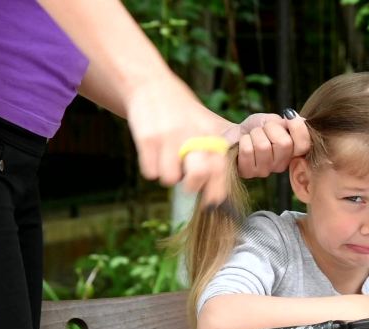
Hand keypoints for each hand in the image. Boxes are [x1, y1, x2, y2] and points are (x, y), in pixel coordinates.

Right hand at [125, 76, 237, 204]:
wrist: (152, 86)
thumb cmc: (184, 115)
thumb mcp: (208, 128)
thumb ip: (216, 157)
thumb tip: (217, 197)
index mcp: (212, 137)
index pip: (220, 171)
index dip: (215, 192)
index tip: (211, 202)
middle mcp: (193, 137)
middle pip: (197, 177)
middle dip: (191, 186)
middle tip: (186, 180)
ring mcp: (170, 138)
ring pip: (169, 180)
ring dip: (167, 174)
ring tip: (167, 157)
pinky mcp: (148, 138)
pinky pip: (150, 173)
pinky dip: (150, 168)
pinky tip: (153, 152)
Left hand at [237, 109, 310, 177]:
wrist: (234, 133)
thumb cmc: (256, 127)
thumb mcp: (275, 121)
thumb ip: (289, 123)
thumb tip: (304, 121)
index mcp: (292, 152)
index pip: (304, 145)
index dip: (298, 128)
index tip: (288, 115)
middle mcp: (282, 164)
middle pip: (284, 144)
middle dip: (270, 128)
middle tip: (263, 129)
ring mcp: (265, 170)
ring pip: (263, 147)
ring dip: (254, 134)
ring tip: (251, 136)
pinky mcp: (248, 172)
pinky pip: (248, 151)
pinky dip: (243, 141)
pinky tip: (243, 144)